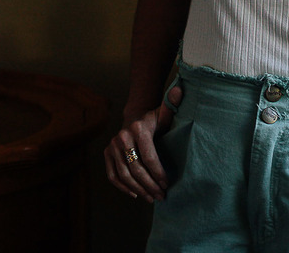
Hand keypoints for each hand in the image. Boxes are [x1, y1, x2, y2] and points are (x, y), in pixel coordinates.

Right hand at [104, 84, 183, 202]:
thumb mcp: (164, 113)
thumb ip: (172, 104)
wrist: (134, 117)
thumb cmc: (154, 119)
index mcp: (138, 129)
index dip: (158, 173)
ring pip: (124, 175)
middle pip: (136, 169)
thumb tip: (181, 90)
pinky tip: (135, 195)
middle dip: (150, 185)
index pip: (148, 157)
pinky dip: (123, 187)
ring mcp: (112, 146)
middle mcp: (122, 137)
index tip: (167, 184)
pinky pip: (112, 175)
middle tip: (161, 196)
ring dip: (139, 190)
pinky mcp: (106, 153)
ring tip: (151, 198)